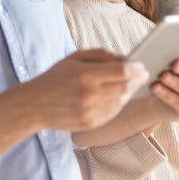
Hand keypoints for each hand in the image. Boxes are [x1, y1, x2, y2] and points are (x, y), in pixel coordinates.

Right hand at [29, 49, 148, 130]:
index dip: (136, 68)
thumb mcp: (75, 58)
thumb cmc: (56, 77)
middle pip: (126, 88)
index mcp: (85, 75)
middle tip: (144, 74)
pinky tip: (118, 96)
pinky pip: (113, 113)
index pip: (121, 71)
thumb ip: (102, 55)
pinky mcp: (90, 124)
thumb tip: (126, 58)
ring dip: (130, 92)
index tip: (142, 64)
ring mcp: (90, 112)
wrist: (34, 105)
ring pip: (122, 101)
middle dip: (138, 80)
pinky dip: (119, 103)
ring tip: (130, 84)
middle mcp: (89, 95)